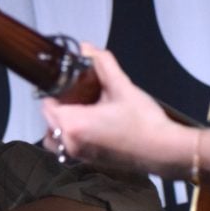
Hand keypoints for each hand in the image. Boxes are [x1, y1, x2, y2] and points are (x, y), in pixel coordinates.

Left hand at [40, 44, 186, 176]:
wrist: (162, 150)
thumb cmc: (143, 121)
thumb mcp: (122, 86)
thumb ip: (102, 63)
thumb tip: (86, 47)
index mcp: (73, 124)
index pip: (47, 106)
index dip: (54, 92)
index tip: (66, 83)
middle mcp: (69, 142)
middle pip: (48, 121)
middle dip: (58, 106)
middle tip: (76, 93)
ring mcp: (77, 155)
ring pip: (53, 138)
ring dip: (60, 124)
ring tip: (79, 110)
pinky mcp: (86, 162)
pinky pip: (66, 148)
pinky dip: (69, 137)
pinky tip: (89, 125)